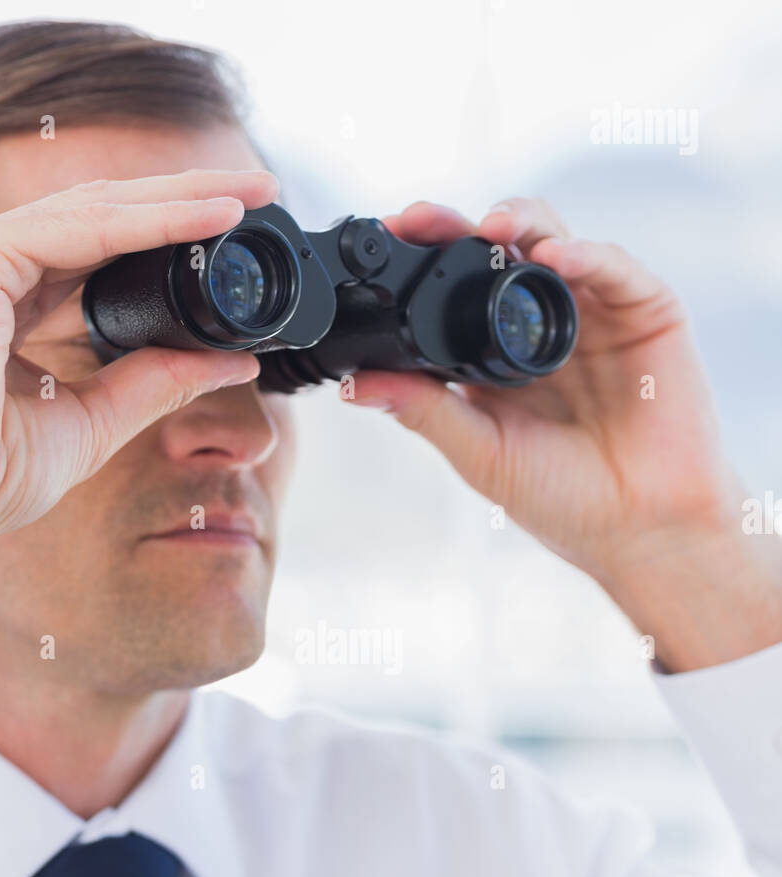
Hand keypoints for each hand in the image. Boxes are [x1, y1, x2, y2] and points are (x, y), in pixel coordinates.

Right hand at [0, 167, 277, 586]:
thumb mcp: (90, 423)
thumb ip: (152, 384)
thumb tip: (230, 365)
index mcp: (0, 299)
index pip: (96, 248)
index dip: (167, 234)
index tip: (233, 231)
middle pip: (101, 215)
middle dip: (184, 199)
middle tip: (256, 190)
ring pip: (96, 208)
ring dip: (179, 198)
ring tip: (246, 193)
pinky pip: (79, 227)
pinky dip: (151, 220)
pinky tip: (207, 217)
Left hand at [345, 198, 781, 667]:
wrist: (641, 529)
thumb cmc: (563, 500)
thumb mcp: (480, 452)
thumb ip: (424, 411)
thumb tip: (354, 385)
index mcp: (496, 352)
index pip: (454, 286)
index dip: (422, 258)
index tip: (383, 237)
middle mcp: (543, 321)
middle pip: (500, 250)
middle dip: (459, 226)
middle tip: (422, 220)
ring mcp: (596, 311)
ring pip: (554, 239)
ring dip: (520, 223)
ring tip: (490, 228)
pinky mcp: (647, 310)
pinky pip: (615, 268)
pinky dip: (585, 254)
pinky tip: (556, 257)